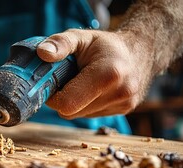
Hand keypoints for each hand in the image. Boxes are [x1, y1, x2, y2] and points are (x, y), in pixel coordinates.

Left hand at [37, 29, 152, 118]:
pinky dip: (86, 105)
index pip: (66, 103)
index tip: (54, 82)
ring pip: (80, 115)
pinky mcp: (124, 110)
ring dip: (74, 103)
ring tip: (82, 82)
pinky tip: (92, 90)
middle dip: (63, 98)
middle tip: (67, 80)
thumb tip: (42, 53)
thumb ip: (61, 43)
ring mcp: (124, 104)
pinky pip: (91, 115)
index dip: (53, 96)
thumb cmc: (105, 45)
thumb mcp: (81, 37)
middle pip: (71, 112)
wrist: (139, 51)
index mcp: (109, 74)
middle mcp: (120, 92)